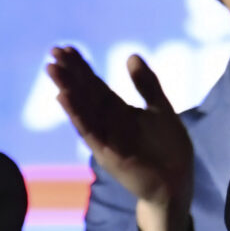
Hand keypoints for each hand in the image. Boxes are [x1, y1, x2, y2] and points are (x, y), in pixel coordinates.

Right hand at [48, 47, 196, 230]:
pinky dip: (77, 114)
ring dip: (67, 90)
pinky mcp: (108, 153)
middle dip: (69, 73)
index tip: (66, 48)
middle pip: (85, 93)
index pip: (94, 84)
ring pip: (82, 109)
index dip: (81, 67)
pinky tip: (65, 98)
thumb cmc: (168, 147)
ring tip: (53, 70)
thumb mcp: (160, 108)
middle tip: (53, 53)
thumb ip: (146, 84)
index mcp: (118, 110)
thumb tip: (131, 55)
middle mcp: (107, 122)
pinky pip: (90, 131)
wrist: (176, 182)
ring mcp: (105, 137)